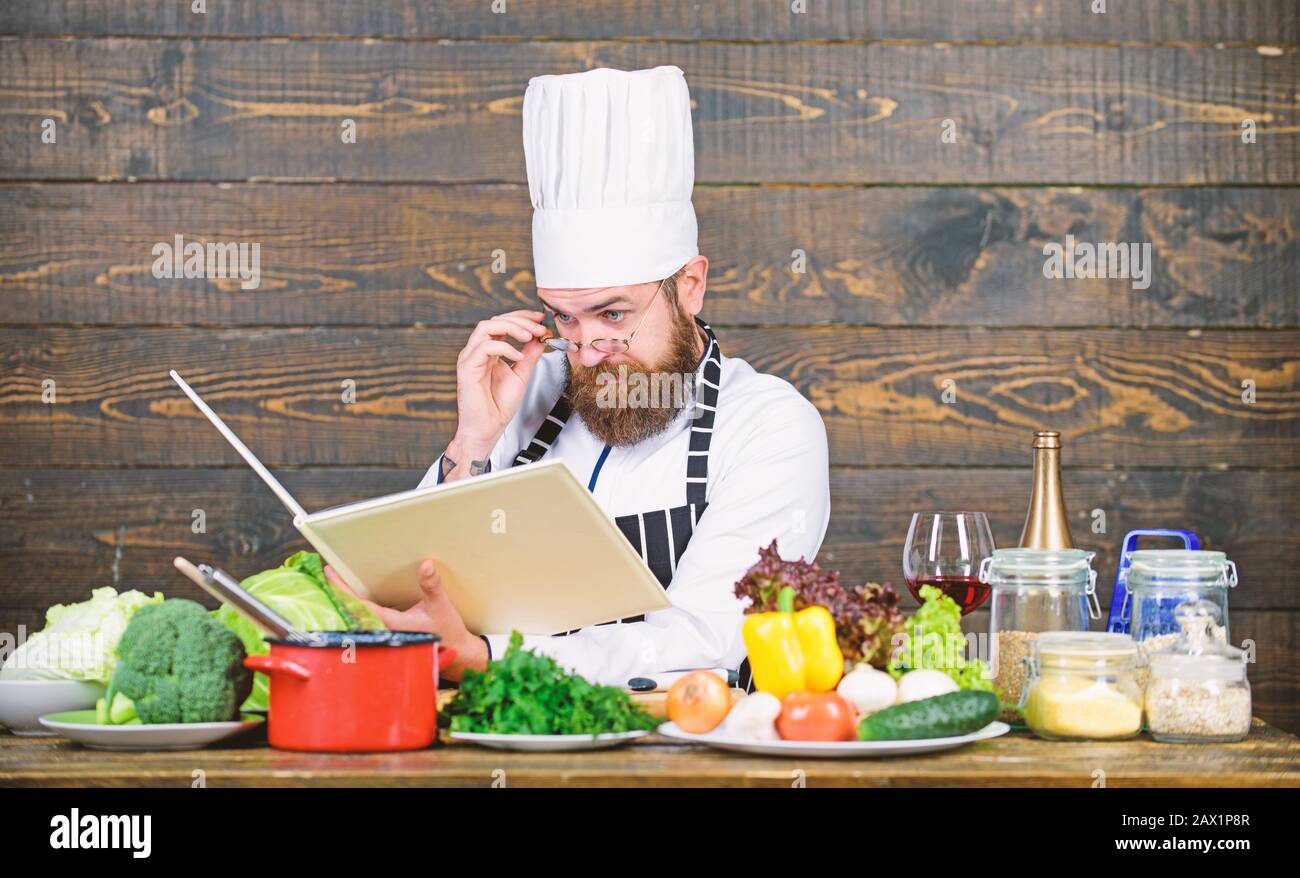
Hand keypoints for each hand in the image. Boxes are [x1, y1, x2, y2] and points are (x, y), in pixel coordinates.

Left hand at [324, 559, 487, 679]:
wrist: (456, 652)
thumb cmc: (448, 631)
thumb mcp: (441, 605)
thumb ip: (432, 585)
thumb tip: (426, 564)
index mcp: (393, 623)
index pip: (360, 605)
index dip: (343, 590)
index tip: (331, 574)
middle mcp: (385, 629)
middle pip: (354, 610)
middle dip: (340, 591)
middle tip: (329, 571)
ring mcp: (387, 632)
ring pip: (360, 615)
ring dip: (349, 598)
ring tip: (338, 580)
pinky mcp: (391, 631)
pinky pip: (369, 617)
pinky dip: (360, 604)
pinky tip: (357, 594)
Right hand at [454, 309, 549, 450]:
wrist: (487, 429)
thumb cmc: (499, 406)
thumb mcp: (521, 375)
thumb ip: (530, 355)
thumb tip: (541, 337)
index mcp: (488, 351)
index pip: (502, 323)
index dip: (522, 317)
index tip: (541, 320)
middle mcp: (477, 351)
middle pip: (495, 320)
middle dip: (520, 320)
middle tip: (539, 327)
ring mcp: (470, 358)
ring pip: (486, 327)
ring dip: (511, 327)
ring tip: (530, 336)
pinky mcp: (467, 367)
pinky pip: (485, 347)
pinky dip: (505, 347)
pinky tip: (518, 356)